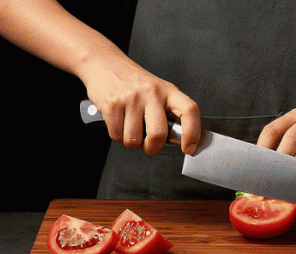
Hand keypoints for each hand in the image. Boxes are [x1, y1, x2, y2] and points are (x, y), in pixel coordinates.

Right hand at [81, 58, 200, 155]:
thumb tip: (179, 139)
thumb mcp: (158, 90)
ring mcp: (131, 98)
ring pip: (134, 139)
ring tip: (131, 127)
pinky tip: (119, 122)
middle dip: (153, 148)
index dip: (192, 133)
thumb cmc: (133, 81)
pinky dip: (117, 135)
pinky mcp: (112, 104)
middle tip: (150, 146)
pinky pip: (116, 135)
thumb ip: (169, 111)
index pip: (189, 111)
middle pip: (158, 134)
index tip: (189, 148)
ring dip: (131, 141)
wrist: (103, 62)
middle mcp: (152, 93)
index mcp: (169, 91)